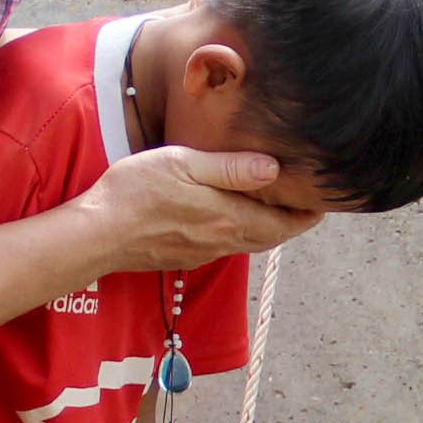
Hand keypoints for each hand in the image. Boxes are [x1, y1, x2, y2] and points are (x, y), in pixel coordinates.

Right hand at [79, 146, 318, 271]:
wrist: (97, 234)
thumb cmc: (136, 192)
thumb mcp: (185, 165)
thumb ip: (231, 169)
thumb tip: (274, 169)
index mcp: (230, 220)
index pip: (285, 224)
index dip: (308, 215)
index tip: (324, 200)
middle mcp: (223, 242)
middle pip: (272, 237)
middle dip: (293, 222)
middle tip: (307, 203)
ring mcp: (204, 253)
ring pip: (250, 243)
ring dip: (268, 228)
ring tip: (276, 207)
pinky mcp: (186, 257)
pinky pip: (227, 246)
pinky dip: (242, 233)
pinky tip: (234, 217)